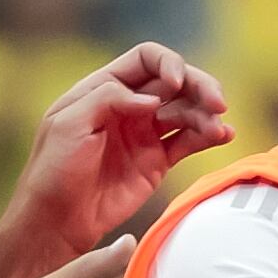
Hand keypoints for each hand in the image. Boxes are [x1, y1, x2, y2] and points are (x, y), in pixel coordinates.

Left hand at [0, 44, 234, 255]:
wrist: (56, 219)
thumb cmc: (53, 168)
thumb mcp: (69, 123)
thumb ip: (109, 99)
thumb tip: (153, 100)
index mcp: (105, 87)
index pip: (147, 59)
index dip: (169, 63)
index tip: (176, 83)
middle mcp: (130, 105)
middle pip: (176, 82)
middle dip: (200, 86)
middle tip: (219, 103)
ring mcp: (146, 133)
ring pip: (188, 110)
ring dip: (208, 114)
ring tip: (218, 128)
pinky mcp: (158, 161)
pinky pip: (189, 141)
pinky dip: (209, 136)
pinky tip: (224, 135)